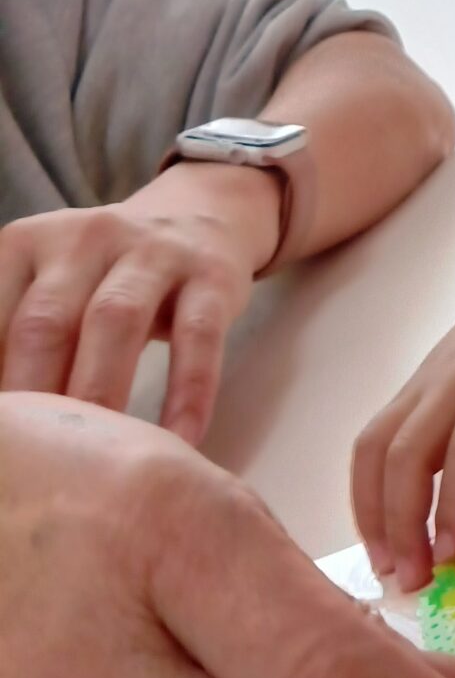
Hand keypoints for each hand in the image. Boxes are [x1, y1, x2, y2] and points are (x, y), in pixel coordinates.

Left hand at [0, 163, 280, 443]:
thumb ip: (17, 344)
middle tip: (38, 463)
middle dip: (34, 399)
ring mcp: (152, 252)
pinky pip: (197, 337)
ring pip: (116, 321)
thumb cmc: (106, 278)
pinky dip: (187, 392)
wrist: (201, 214)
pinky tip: (180, 440)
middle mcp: (85, 239)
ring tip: (98, 458)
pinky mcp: (211, 276)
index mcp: (27, 244)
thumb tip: (5, 431)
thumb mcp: (51, 290)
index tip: (6, 440)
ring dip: (100, 393)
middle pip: (46, 323)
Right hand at [355, 273, 454, 590]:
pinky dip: (366, 490)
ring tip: (389, 568)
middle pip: (406, 452)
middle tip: (413, 581)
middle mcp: (450, 380)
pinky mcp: (407, 392)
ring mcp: (421, 384)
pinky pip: (370, 442)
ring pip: (375, 447)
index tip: (453, 553)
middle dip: (402, 519)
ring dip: (374, 510)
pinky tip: (379, 533)